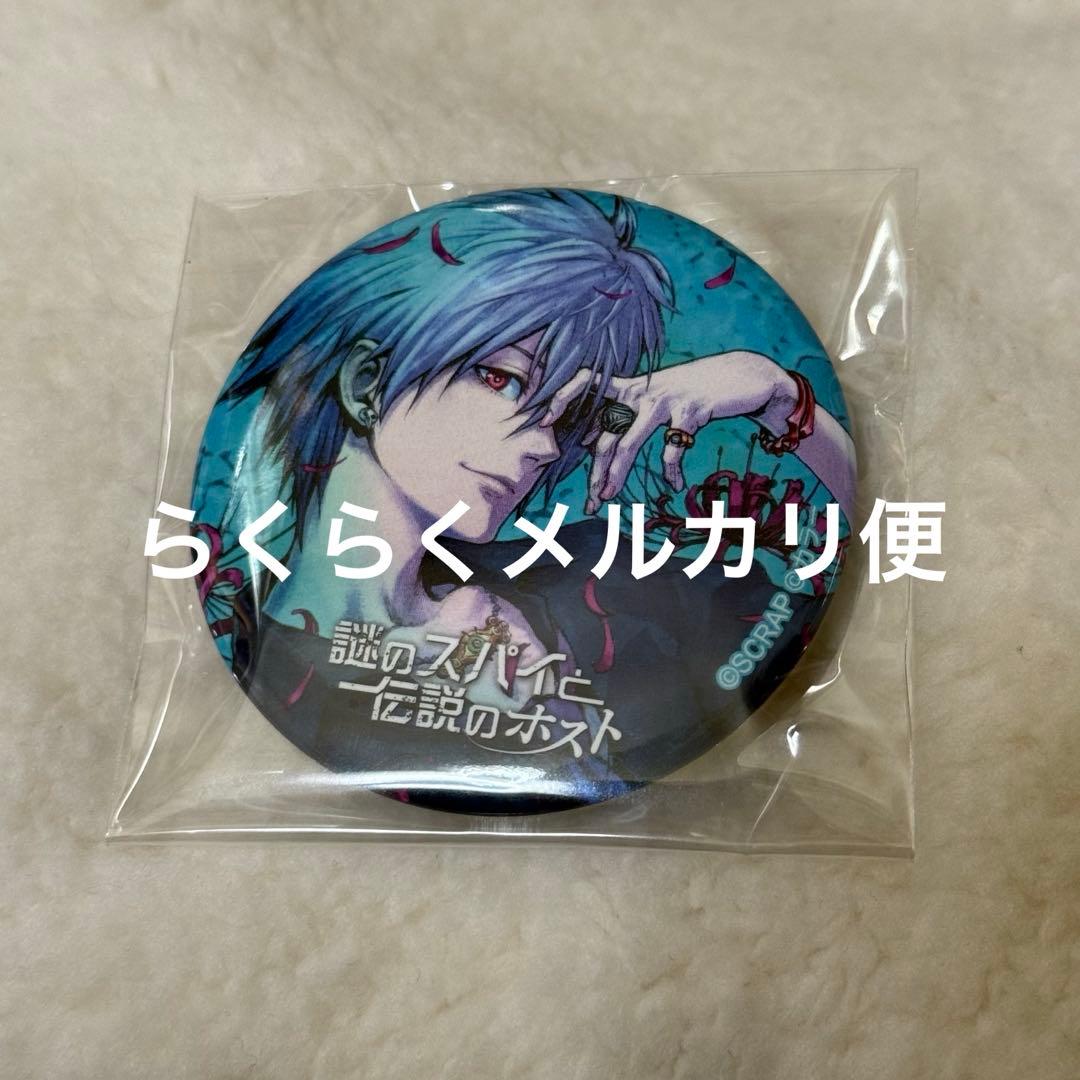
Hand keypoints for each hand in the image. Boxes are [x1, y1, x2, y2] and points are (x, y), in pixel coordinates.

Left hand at [541, 351, 793, 512]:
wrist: (746, 376)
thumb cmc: (697, 393)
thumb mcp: (660, 398)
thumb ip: (631, 414)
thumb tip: (599, 439)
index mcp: (633, 387)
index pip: (588, 383)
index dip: (564, 397)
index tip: (545, 419)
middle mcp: (643, 391)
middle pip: (606, 434)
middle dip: (595, 471)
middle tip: (591, 499)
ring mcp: (665, 399)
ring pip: (628, 443)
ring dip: (615, 474)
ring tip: (608, 496)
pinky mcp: (690, 409)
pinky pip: (671, 448)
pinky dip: (671, 470)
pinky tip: (675, 484)